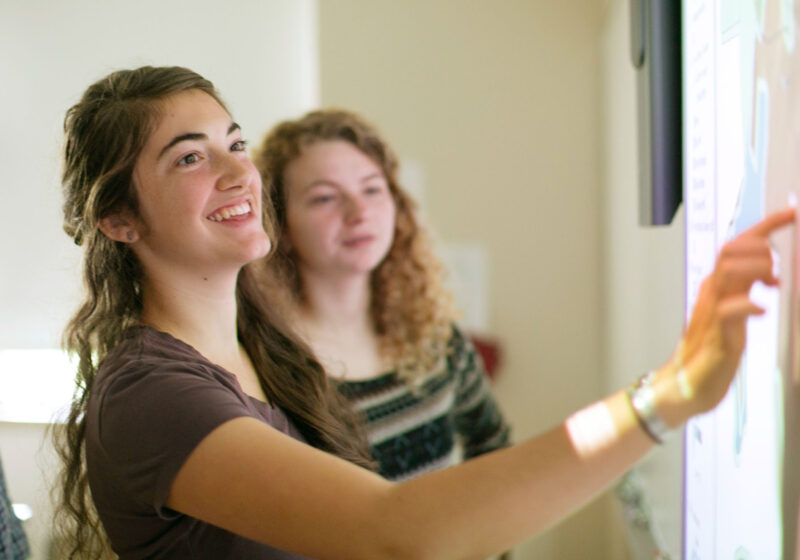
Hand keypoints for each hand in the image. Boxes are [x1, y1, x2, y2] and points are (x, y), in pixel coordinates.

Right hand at [668, 207, 794, 420]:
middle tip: (776, 269)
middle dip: (761, 248)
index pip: (736, 246)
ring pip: (728, 272)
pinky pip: (729, 311)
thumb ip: (745, 291)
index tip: (790, 214)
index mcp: (716, 288)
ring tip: (771, 284)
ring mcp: (711, 314)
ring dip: (756, 270)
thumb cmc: (707, 354)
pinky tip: (762, 309)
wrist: (683, 386)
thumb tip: (768, 272)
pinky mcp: (716, 338)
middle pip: (730, 251)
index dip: (765, 226)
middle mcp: (711, 295)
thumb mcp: (731, 315)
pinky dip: (749, 304)